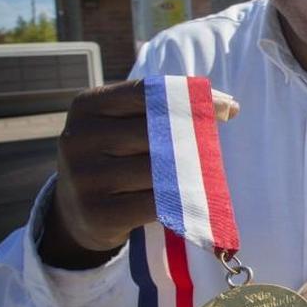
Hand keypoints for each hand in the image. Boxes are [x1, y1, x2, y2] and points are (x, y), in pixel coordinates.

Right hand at [40, 80, 239, 268]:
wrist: (77, 211)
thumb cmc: (118, 157)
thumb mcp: (128, 126)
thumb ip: (167, 111)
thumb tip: (229, 105)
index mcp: (87, 105)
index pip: (146, 93)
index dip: (190, 99)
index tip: (227, 108)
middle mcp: (77, 138)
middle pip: (154, 132)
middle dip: (193, 139)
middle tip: (218, 147)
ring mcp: (82, 177)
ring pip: (158, 171)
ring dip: (189, 174)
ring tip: (206, 177)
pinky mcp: (96, 213)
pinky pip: (154, 204)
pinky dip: (178, 203)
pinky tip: (190, 201)